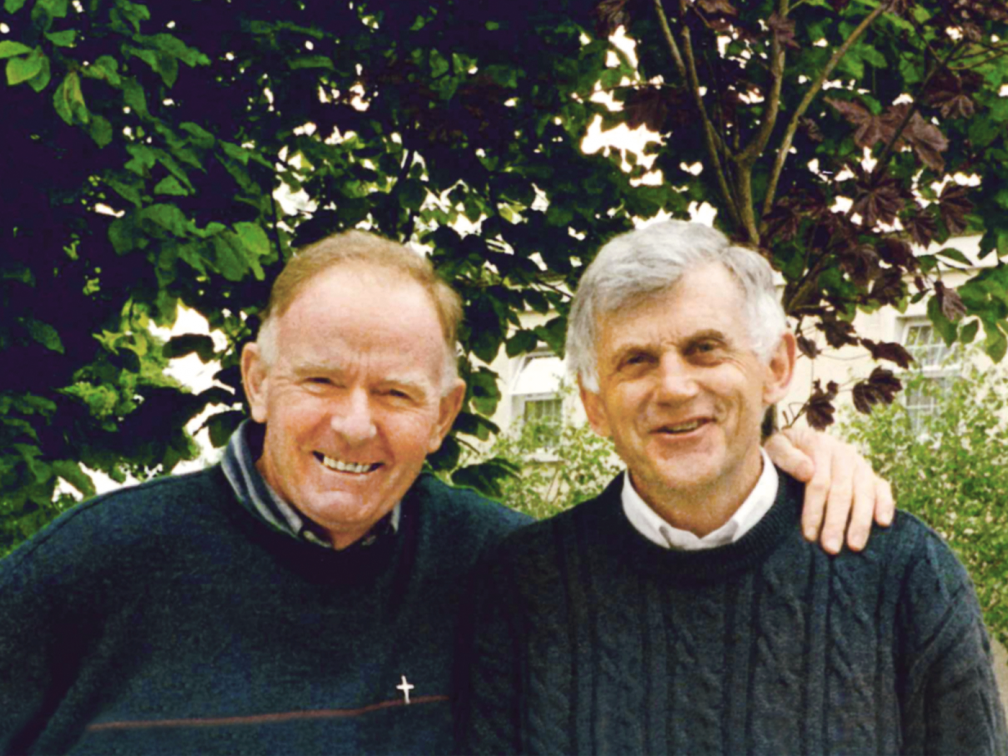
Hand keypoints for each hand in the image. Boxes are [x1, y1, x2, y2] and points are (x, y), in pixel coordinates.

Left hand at [764, 427, 893, 553]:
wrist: (799, 439)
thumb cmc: (784, 450)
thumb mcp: (776, 447)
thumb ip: (787, 456)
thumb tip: (808, 471)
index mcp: (820, 446)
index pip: (819, 482)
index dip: (815, 510)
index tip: (810, 535)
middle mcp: (843, 454)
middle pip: (843, 492)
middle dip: (837, 522)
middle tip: (831, 548)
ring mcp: (859, 464)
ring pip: (865, 493)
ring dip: (861, 521)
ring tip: (855, 546)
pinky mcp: (870, 474)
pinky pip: (882, 488)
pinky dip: (885, 504)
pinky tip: (883, 523)